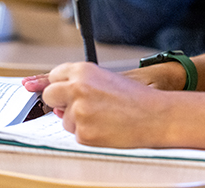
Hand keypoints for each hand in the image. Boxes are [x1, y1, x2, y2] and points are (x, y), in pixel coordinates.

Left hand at [35, 62, 169, 147]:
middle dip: (59, 102)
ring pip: (64, 119)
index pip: (54, 76)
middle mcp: (77, 88)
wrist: (155, 116)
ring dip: (78, 120)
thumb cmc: (135, 97)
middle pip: (50, 96)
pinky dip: (89, 134)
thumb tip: (57, 103)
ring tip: (104, 116)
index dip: (60, 85)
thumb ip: (79, 85)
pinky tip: (106, 127)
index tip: (64, 91)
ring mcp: (79, 111)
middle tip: (78, 107)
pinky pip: (77, 135)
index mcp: (82, 70)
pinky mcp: (83, 132)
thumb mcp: (105, 79)